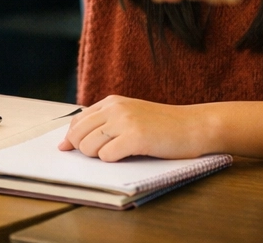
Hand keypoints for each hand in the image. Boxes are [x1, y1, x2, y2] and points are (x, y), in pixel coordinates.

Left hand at [59, 96, 211, 161]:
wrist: (194, 126)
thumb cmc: (163, 126)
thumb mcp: (131, 115)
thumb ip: (105, 123)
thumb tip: (71, 142)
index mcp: (112, 102)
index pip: (77, 120)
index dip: (71, 138)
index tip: (68, 149)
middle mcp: (115, 108)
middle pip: (77, 134)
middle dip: (82, 149)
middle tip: (99, 155)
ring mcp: (124, 122)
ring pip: (88, 146)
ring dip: (98, 156)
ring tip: (118, 153)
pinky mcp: (135, 138)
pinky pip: (106, 155)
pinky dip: (112, 160)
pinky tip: (127, 155)